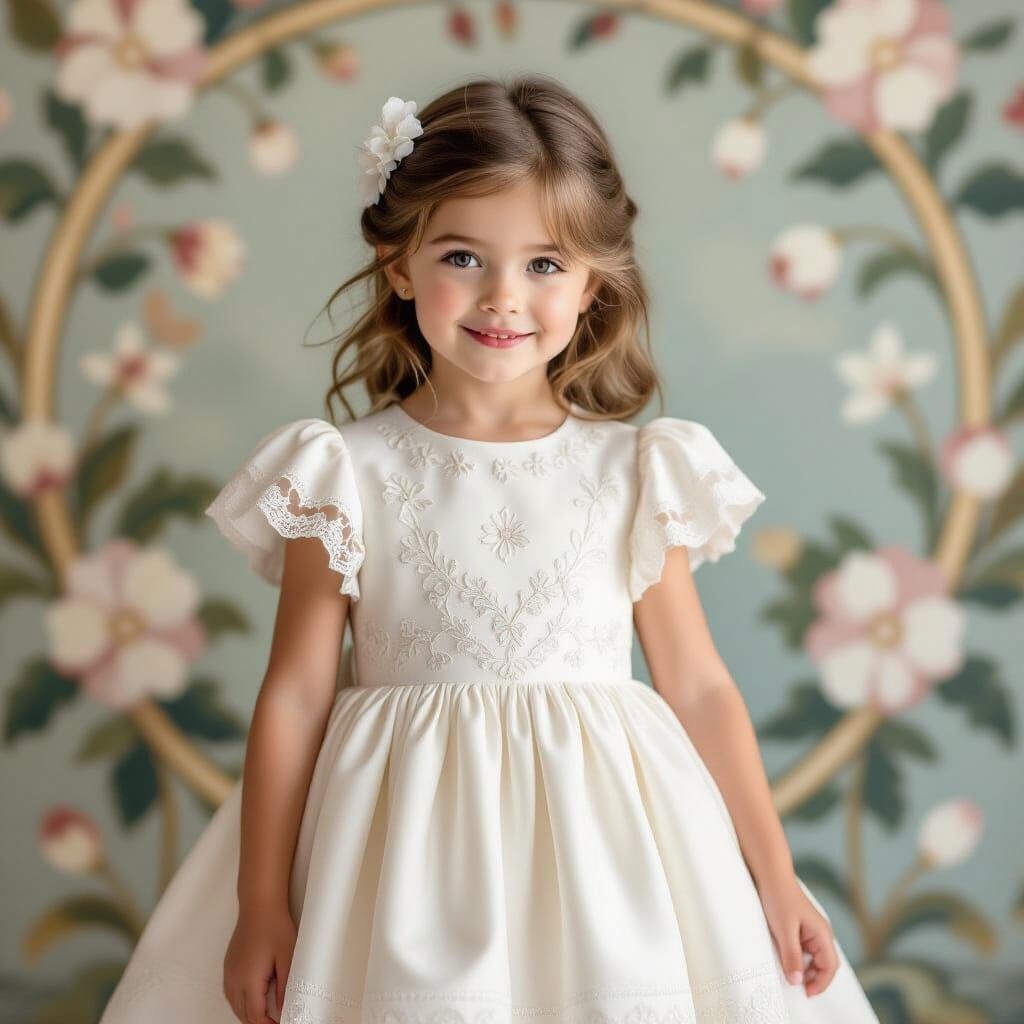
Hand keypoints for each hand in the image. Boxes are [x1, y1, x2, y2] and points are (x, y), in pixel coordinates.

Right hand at [223, 905, 296, 1022]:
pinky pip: (231, 993)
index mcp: (249, 979)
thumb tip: (283, 1007)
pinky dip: (241, 1002)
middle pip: (242, 1014)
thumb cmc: (275, 927)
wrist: (259, 906)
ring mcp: (229, 973)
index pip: (255, 1015)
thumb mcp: (287, 957)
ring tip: (266, 1015)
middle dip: (256, 1022)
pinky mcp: (228, 966)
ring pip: (234, 1005)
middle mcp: (234, 979)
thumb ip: (285, 985)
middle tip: (274, 1021)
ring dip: (248, 1014)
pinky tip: (253, 1000)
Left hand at [757, 876, 838, 996]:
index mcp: (822, 933)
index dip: (821, 983)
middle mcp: (821, 933)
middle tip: (798, 987)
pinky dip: (799, 958)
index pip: (830, 966)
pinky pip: (805, 948)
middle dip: (814, 978)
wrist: (771, 875)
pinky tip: (786, 960)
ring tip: (790, 975)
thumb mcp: (784, 931)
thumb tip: (797, 981)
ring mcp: (812, 930)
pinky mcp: (801, 927)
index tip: (806, 993)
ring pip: (814, 957)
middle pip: (825, 964)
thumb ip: (792, 956)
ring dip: (805, 968)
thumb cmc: (779, 898)